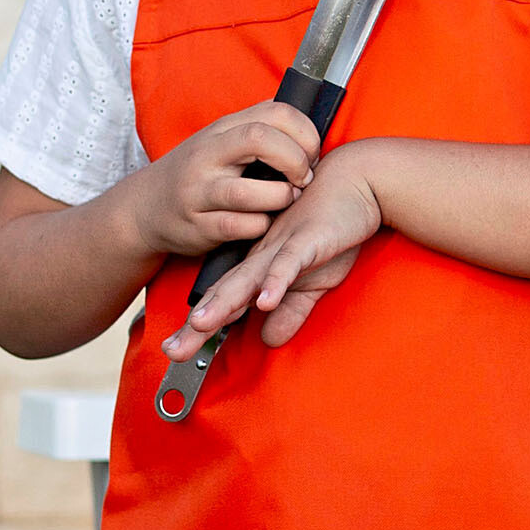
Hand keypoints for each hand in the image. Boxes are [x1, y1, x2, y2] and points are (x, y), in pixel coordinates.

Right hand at [125, 100, 319, 260]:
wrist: (145, 207)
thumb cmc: (197, 174)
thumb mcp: (221, 141)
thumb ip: (257, 131)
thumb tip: (306, 130)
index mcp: (223, 129)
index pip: (274, 113)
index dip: (305, 132)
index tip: (312, 153)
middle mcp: (208, 155)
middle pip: (260, 140)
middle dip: (295, 160)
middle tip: (304, 178)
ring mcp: (200, 191)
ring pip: (249, 192)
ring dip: (281, 198)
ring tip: (287, 200)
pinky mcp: (198, 225)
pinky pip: (240, 226)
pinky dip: (261, 225)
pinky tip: (263, 222)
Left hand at [161, 145, 382, 356]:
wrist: (357, 180)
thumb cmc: (333, 228)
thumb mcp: (313, 281)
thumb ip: (290, 311)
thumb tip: (269, 340)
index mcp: (260, 266)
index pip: (225, 301)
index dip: (200, 327)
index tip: (175, 349)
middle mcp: (262, 257)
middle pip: (225, 293)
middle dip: (198, 324)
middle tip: (172, 349)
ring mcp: (282, 247)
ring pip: (248, 278)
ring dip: (225, 302)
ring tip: (200, 325)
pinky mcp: (308, 240)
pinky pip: (289, 263)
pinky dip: (277, 282)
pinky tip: (265, 301)